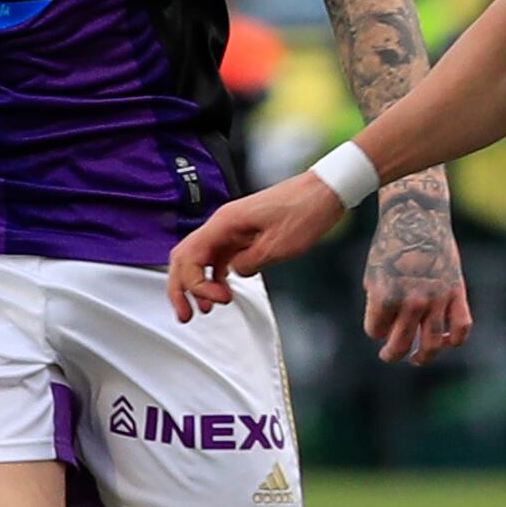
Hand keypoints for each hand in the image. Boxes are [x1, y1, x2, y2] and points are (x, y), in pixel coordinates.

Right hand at [169, 173, 355, 320]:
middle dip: (181, 288)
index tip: (219, 301)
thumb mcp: (278, 245)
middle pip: (185, 257)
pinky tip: (222, 291)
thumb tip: (233, 274)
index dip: (196, 285)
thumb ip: (249, 263)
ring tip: (205, 309)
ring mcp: (231, 228)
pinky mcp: (243, 233)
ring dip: (197, 284)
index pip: (189, 257)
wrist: (324, 191)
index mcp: (225, 223)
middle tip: (187, 315)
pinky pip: (219, 256)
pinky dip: (215, 275)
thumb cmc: (305, 211)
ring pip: (200, 258)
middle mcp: (222, 223)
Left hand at [361, 181, 472, 365]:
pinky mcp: (456, 292)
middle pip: (400, 345)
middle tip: (389, 355)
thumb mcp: (373, 275)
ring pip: (431, 345)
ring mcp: (436, 299)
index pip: (376, 331)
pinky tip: (445, 341)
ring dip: (422, 357)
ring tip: (415, 358)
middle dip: (392, 353)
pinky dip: (455, 340)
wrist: (417, 216)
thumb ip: (379, 306)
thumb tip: (389, 333)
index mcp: (385, 296)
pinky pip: (461, 327)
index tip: (378, 319)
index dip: (375, 328)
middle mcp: (412, 302)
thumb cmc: (390, 246)